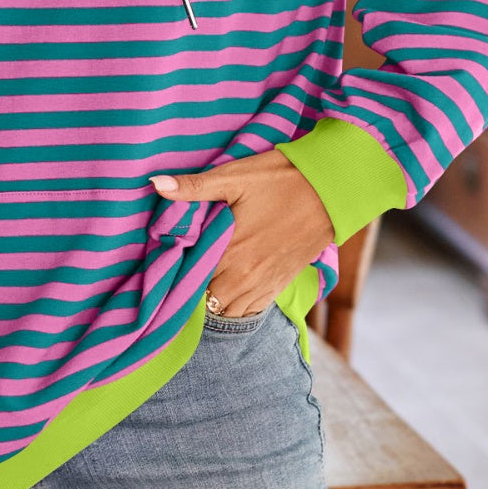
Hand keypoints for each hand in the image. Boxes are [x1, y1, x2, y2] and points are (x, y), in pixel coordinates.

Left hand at [151, 150, 333, 317]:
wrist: (332, 189)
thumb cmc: (280, 179)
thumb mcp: (234, 177)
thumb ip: (193, 187)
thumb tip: (155, 184)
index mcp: (230, 252)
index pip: (191, 281)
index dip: (179, 276)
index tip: (172, 265)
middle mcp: (246, 276)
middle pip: (207, 302)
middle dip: (195, 291)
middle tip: (188, 272)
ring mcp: (266, 283)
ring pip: (229, 311)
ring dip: (215, 301)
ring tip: (206, 281)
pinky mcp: (281, 283)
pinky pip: (252, 310)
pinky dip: (238, 305)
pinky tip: (230, 287)